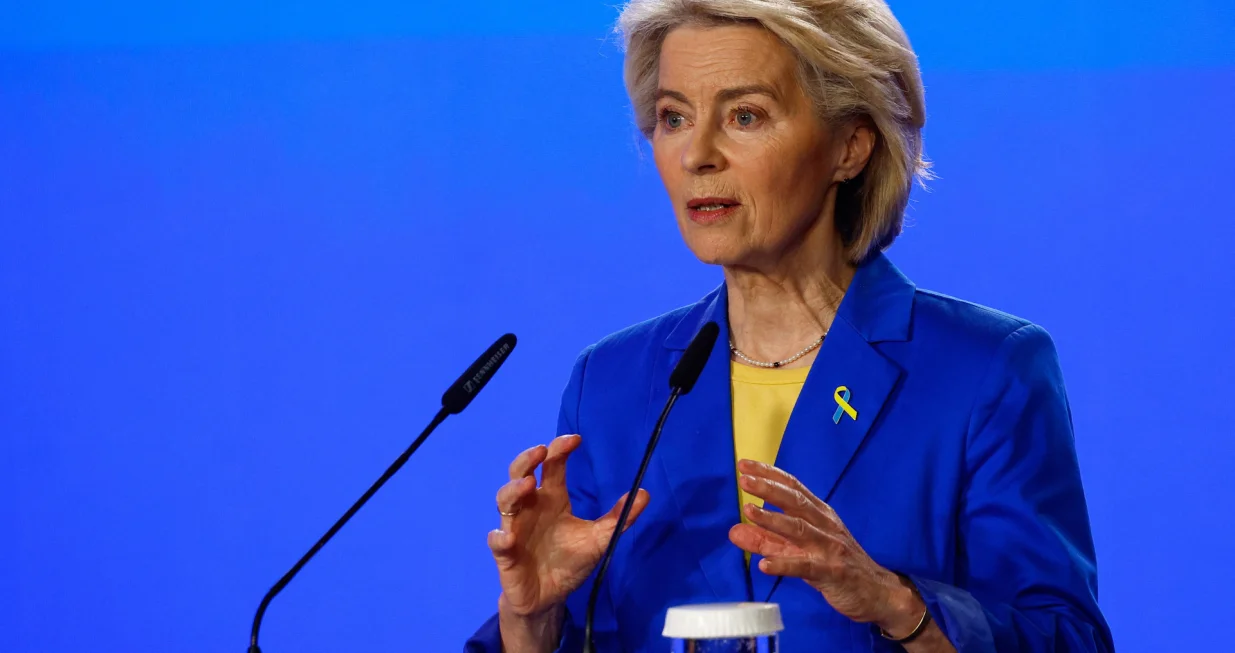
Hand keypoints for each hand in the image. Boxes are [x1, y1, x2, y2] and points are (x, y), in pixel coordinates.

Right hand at [489, 434, 650, 620]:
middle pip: (520, 474)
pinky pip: (497, 542)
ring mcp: (515, 528)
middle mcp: (530, 507)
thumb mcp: (598, 539)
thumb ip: (618, 518)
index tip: (575, 439)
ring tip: (527, 485)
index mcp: (552, 499)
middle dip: (527, 460)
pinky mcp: (506, 554)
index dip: (559, 449)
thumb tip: (645, 494)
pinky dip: (499, 537)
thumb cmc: (569, 562)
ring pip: (505, 501)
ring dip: (513, 491)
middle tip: (541, 451)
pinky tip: (507, 536)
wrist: (549, 597)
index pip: (551, 466)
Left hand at [728, 460, 917, 629]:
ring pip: (800, 529)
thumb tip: (734, 530)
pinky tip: (764, 565)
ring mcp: (830, 547)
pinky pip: (807, 567)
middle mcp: (824, 525)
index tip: (744, 465)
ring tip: (748, 512)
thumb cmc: (835, 565)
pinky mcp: (833, 572)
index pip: (792, 487)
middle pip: (795, 501)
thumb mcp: (799, 550)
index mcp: (818, 514)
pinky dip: (785, 564)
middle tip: (744, 480)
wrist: (877, 592)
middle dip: (769, 489)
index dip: (769, 474)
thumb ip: (767, 540)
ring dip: (773, 520)